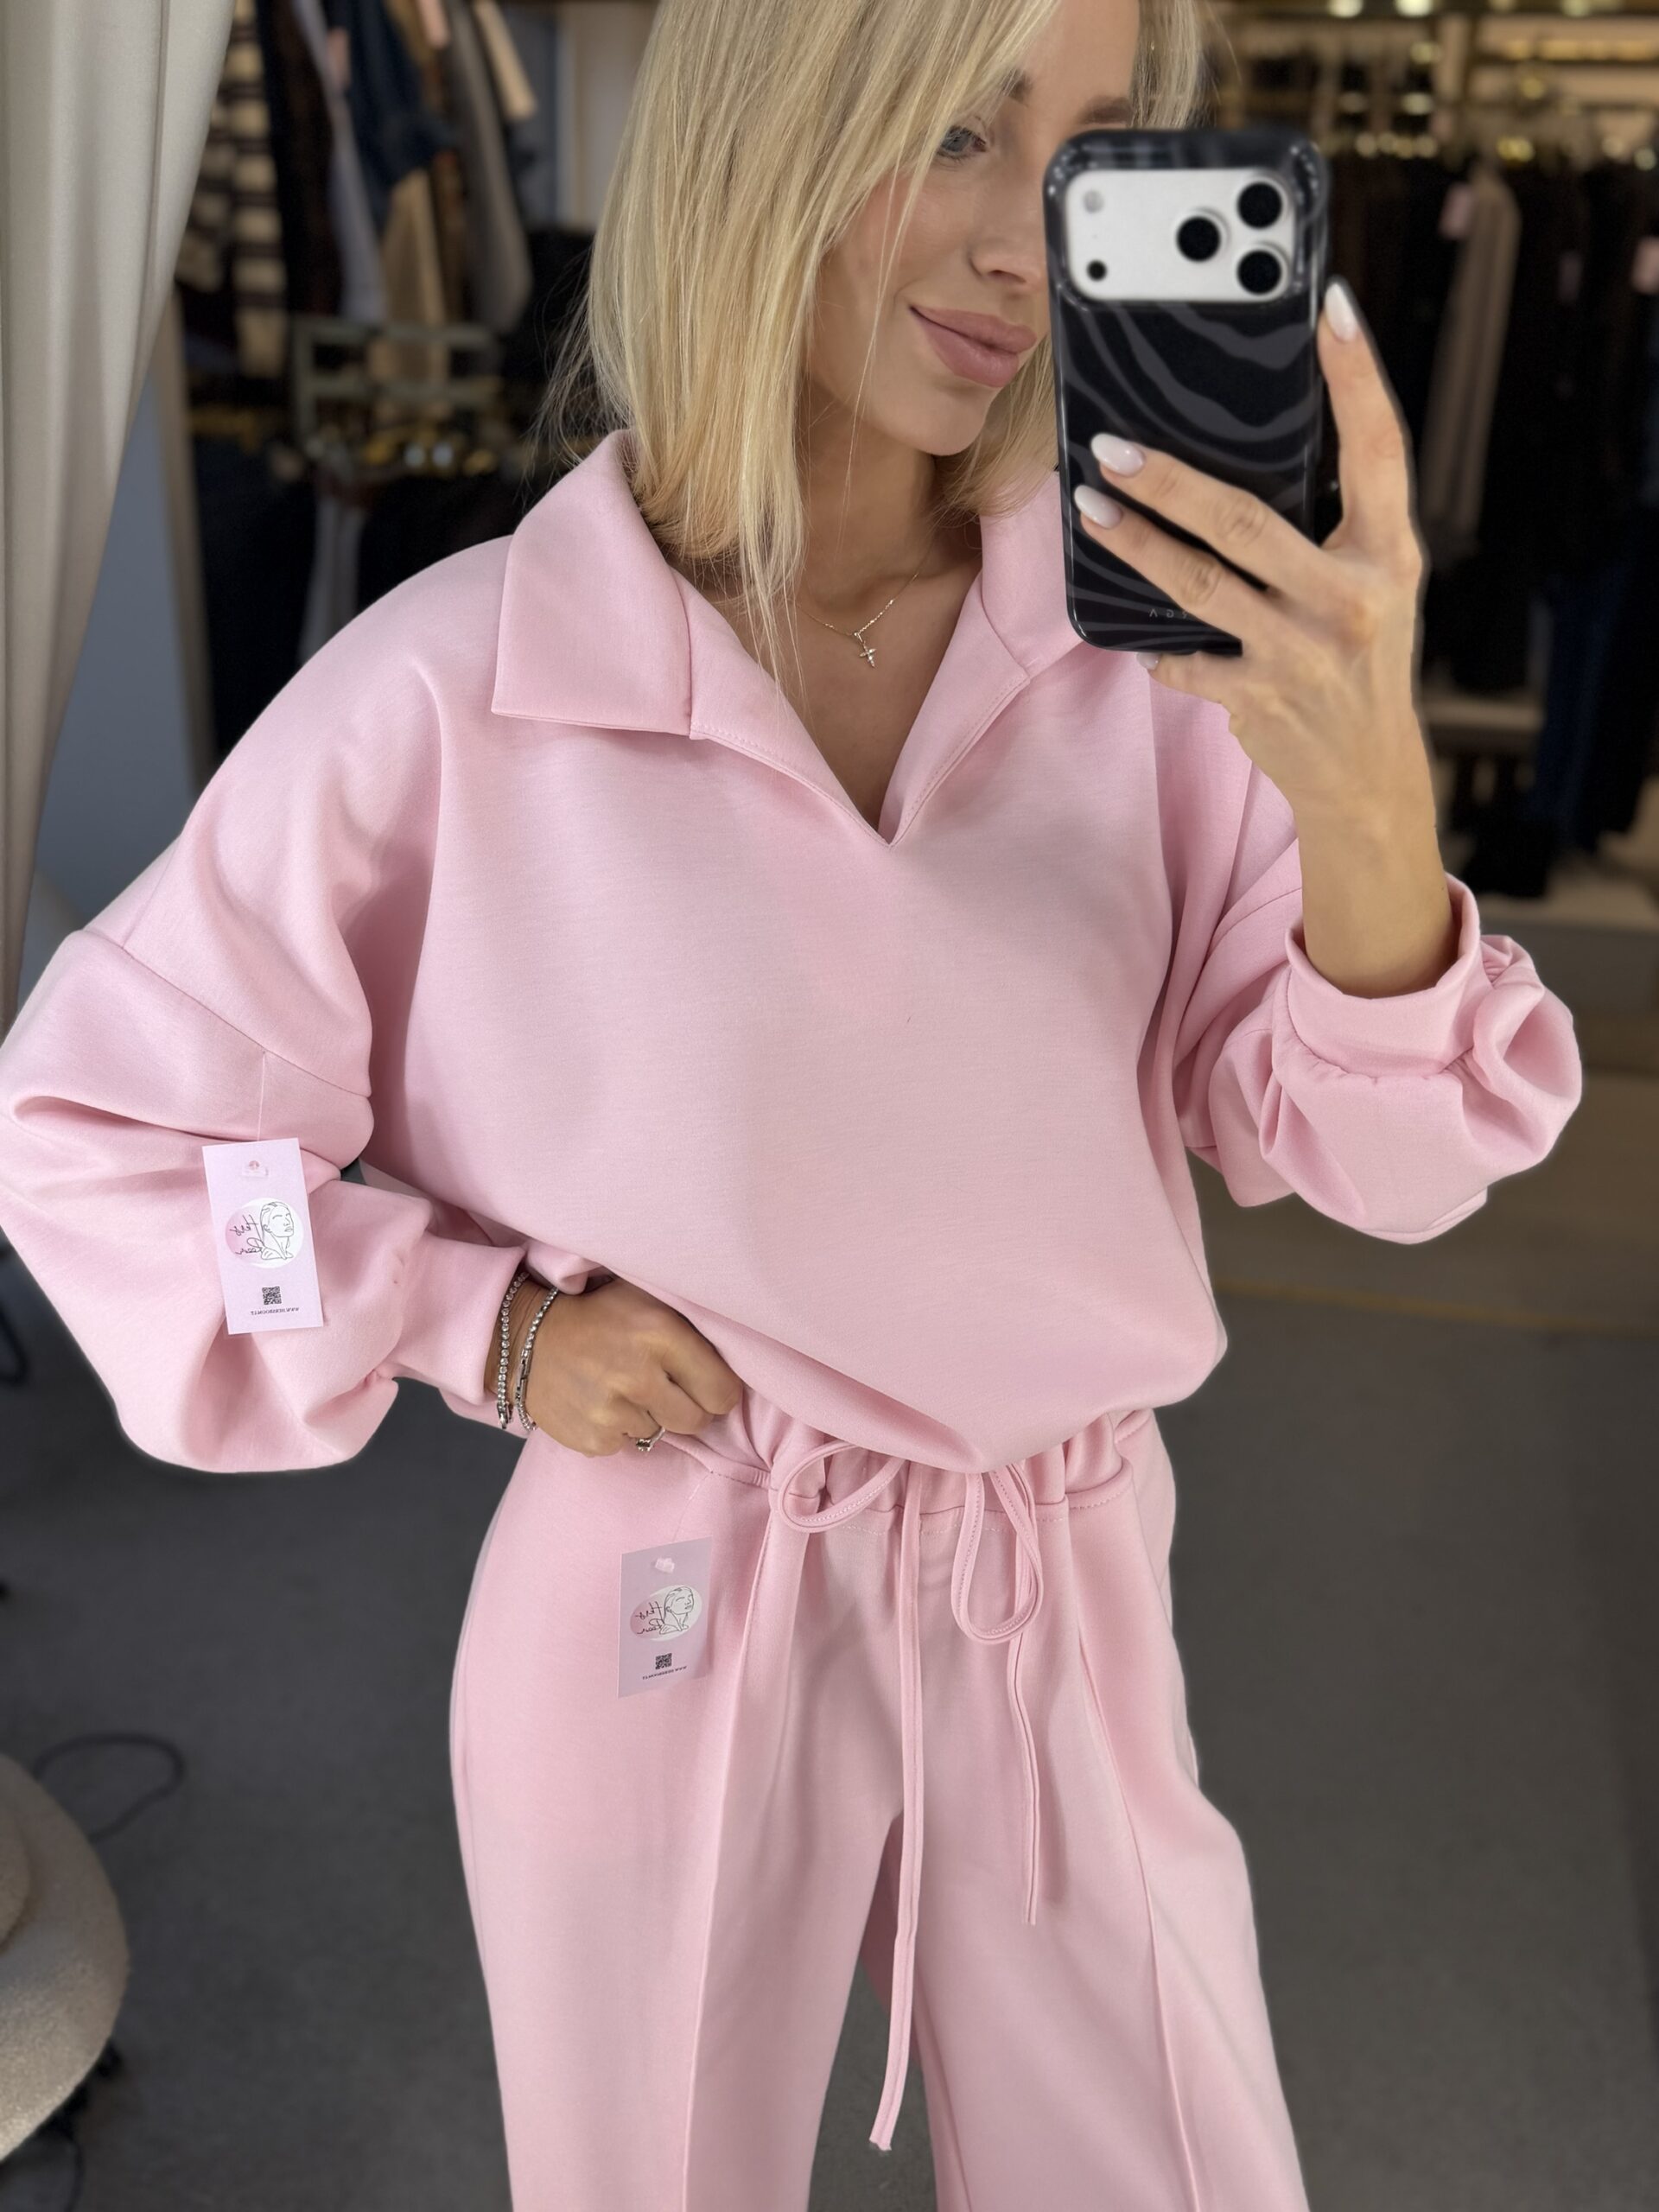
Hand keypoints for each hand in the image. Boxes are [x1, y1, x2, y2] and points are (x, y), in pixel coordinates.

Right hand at [509, 1275, 744, 1454]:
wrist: (526, 1339)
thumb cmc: (598, 1315)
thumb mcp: (646, 1299)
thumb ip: (691, 1325)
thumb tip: (744, 1352)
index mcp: (661, 1334)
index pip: (723, 1391)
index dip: (719, 1390)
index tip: (707, 1383)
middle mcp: (638, 1375)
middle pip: (698, 1420)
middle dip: (689, 1407)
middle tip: (666, 1387)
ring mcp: (613, 1412)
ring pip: (660, 1433)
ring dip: (649, 1415)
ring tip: (622, 1386)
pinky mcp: (593, 1440)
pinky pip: (627, 1445)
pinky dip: (619, 1429)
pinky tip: (601, 1402)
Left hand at [1073, 277, 1433, 828]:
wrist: (1367, 772)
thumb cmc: (1359, 656)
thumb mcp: (1371, 584)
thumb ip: (1329, 527)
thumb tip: (1235, 455)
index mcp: (1390, 553)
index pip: (1380, 447)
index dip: (1358, 375)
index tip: (1329, 307)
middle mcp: (1352, 599)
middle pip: (1246, 522)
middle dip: (1170, 481)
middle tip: (1111, 444)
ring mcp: (1302, 652)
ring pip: (1200, 587)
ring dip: (1136, 546)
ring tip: (1090, 509)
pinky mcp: (1259, 699)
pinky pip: (1186, 661)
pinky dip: (1155, 647)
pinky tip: (1128, 628)